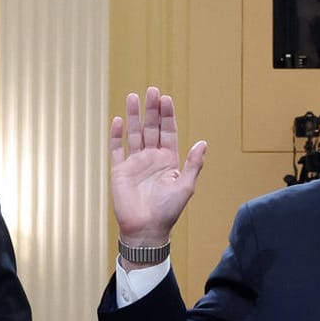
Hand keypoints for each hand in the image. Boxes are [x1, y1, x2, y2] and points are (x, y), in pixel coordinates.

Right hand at [109, 87, 205, 258]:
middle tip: (152, 90)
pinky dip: (117, 135)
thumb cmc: (168, 211)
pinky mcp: (120, 171)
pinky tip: (118, 121)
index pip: (168, 132)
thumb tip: (203, 143)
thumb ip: (193, 164)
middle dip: (152, 109)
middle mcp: (152, 158)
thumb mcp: (186, 186)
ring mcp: (135, 163)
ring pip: (134, 134)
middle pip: (151, 128)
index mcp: (169, 160)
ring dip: (133, 116)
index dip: (167, 116)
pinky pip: (117, 149)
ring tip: (133, 96)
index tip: (166, 99)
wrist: (146, 230)